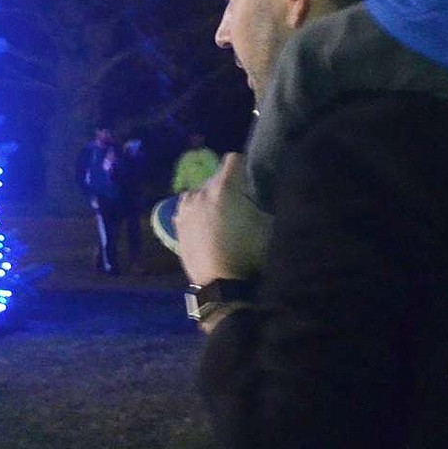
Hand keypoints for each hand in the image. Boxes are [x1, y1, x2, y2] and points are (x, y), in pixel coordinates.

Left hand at [175, 153, 271, 285]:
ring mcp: (186, 209)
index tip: (253, 182)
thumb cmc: (250, 255)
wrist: (223, 289)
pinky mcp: (178, 226)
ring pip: (199, 192)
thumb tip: (267, 194)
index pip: (234, 159)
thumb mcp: (269, 226)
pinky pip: (187, 209)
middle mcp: (201, 192)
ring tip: (221, 215)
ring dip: (209, 198)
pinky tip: (206, 225)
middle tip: (241, 203)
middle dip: (228, 185)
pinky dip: (196, 212)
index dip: (245, 168)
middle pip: (216, 176)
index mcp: (225, 187)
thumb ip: (266, 203)